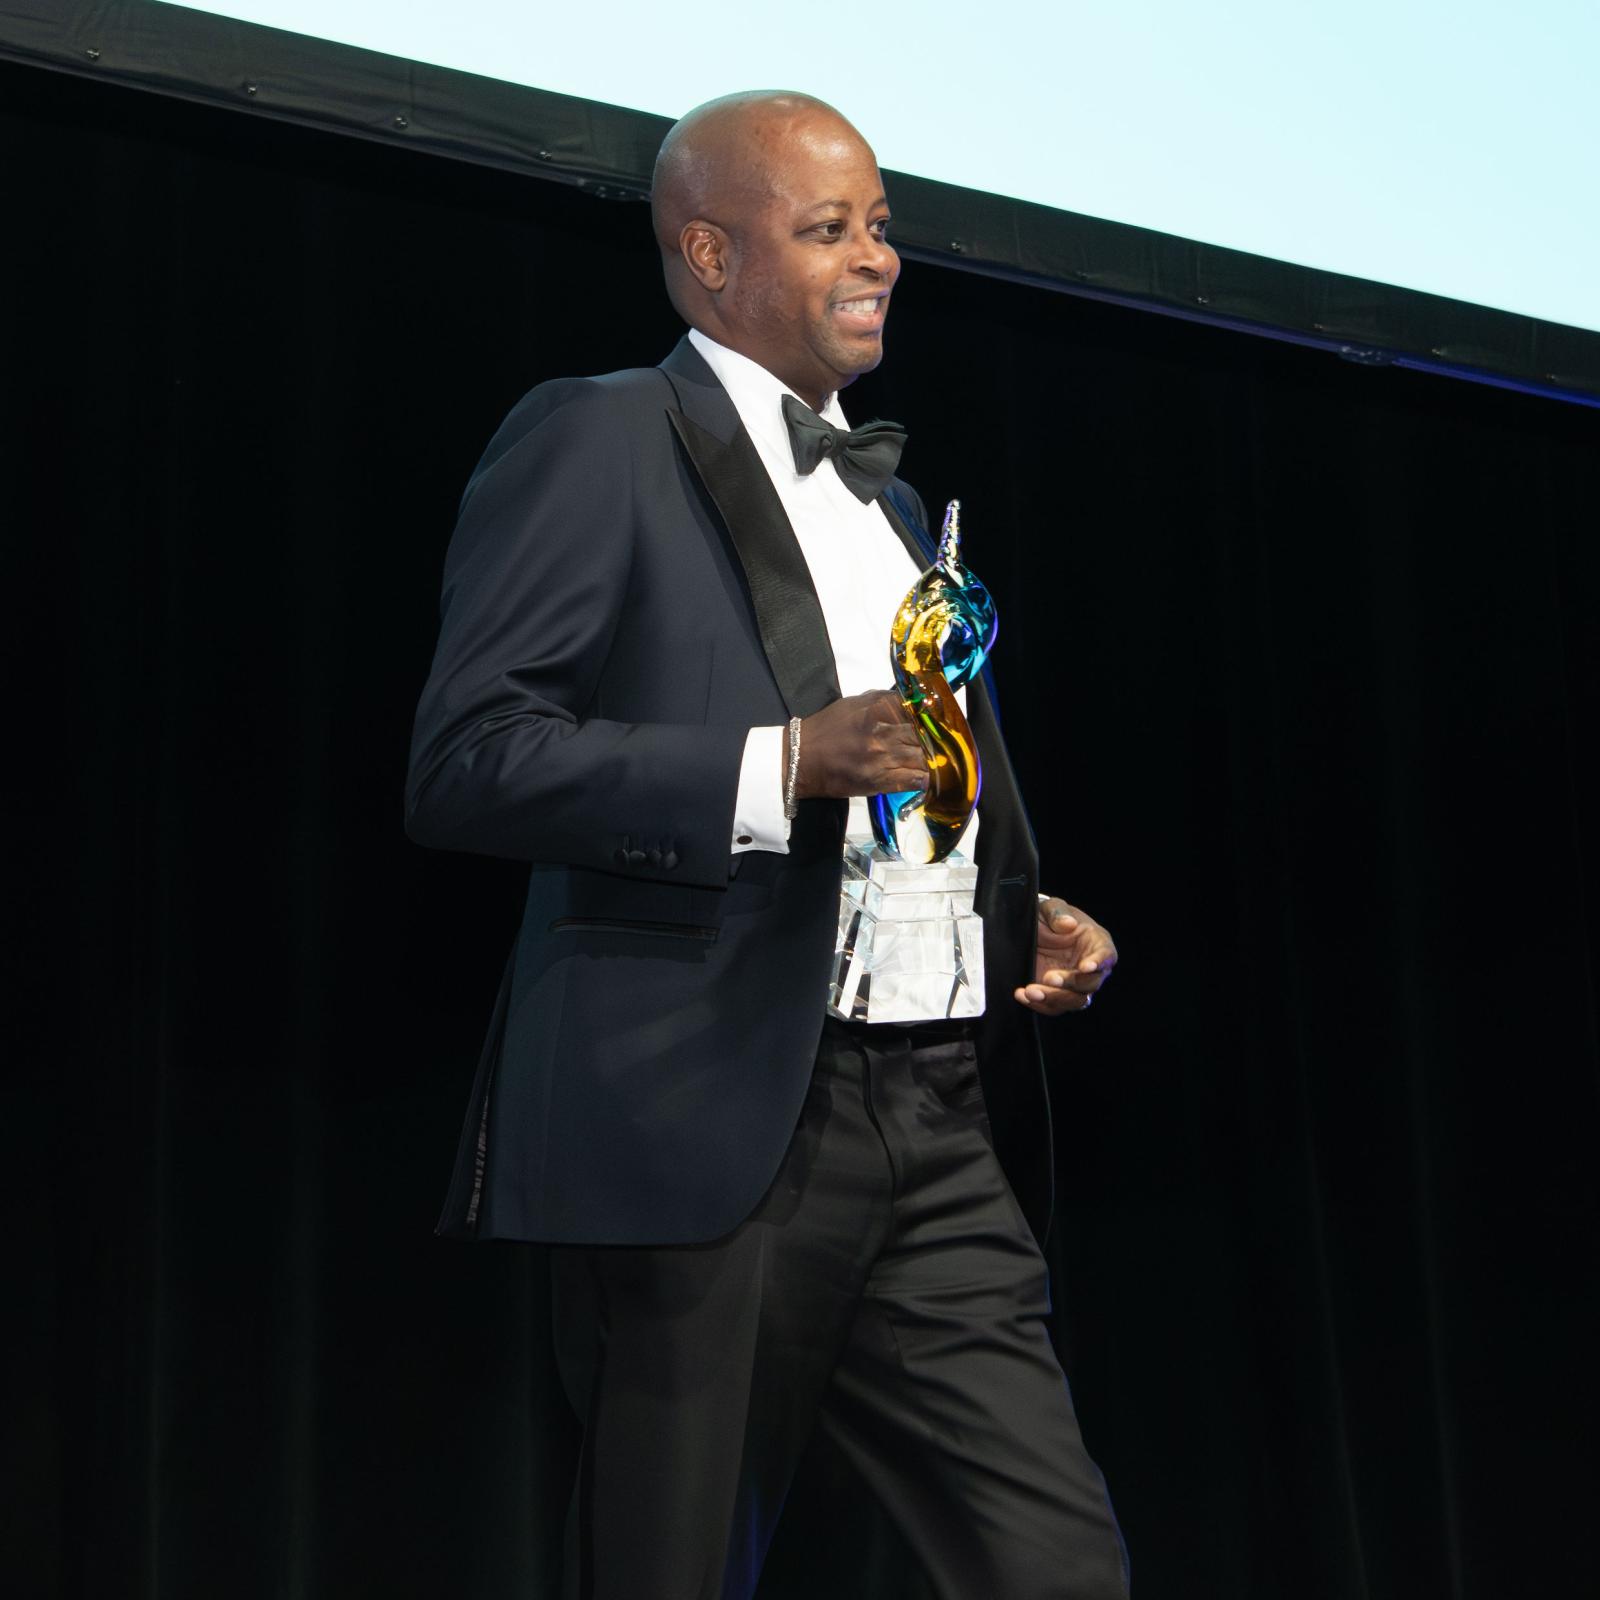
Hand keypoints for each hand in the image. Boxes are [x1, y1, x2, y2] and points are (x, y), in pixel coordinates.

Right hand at [792, 690, 927, 800]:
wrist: (800, 759)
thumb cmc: (826, 729)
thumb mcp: (854, 704)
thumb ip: (884, 701)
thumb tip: (911, 701)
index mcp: (877, 709)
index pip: (917, 711)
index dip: (931, 718)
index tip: (938, 723)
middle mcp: (882, 732)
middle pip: (923, 736)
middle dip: (934, 740)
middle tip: (942, 744)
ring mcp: (881, 759)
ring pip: (921, 759)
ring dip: (932, 761)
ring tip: (938, 761)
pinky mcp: (878, 781)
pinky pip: (911, 781)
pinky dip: (923, 780)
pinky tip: (929, 778)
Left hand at [1014, 896, 1116, 1015]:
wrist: (1033, 931)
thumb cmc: (1049, 917)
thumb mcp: (1051, 907)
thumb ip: (1058, 913)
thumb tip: (1067, 924)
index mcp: (1097, 944)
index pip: (1106, 956)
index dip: (1099, 962)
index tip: (1085, 967)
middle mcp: (1091, 968)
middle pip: (1090, 984)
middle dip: (1070, 983)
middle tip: (1049, 977)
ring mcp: (1075, 984)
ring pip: (1074, 1000)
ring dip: (1053, 998)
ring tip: (1031, 991)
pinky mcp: (1057, 994)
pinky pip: (1053, 1006)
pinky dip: (1039, 1004)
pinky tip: (1022, 995)